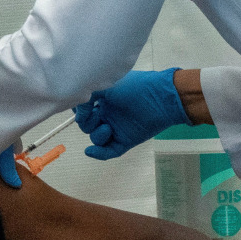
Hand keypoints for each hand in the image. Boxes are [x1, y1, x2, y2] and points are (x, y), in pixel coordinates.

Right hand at [74, 68, 188, 159]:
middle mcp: (108, 114)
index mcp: (103, 99)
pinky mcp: (125, 141)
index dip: (79, 111)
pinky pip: (108, 151)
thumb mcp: (106, 86)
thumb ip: (87, 96)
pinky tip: (90, 152)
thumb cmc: (136, 87)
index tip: (81, 107)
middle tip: (95, 116)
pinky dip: (98, 153)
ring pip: (96, 139)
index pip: (83, 109)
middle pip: (87, 126)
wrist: (161, 98)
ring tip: (107, 129)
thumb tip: (78, 113)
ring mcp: (117, 128)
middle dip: (87, 123)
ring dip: (97, 135)